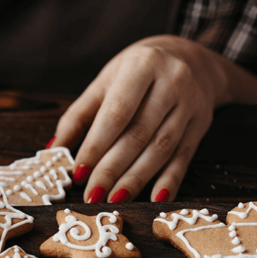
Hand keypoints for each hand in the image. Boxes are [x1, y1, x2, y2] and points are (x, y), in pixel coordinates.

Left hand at [51, 35, 256, 203]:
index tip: (78, 173)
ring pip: (161, 149)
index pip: (117, 113)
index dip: (96, 146)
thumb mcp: (105, 82)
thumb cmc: (137, 72)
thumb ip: (78, 115)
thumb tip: (55, 150)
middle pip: (139, 134)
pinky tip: (156, 198)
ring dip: (136, 179)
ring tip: (114, 200)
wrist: (190, 57)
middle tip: (92, 195)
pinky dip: (170, 181)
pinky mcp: (201, 124)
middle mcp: (172, 82)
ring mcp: (190, 104)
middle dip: (113, 169)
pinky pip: (184, 157)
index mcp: (142, 65)